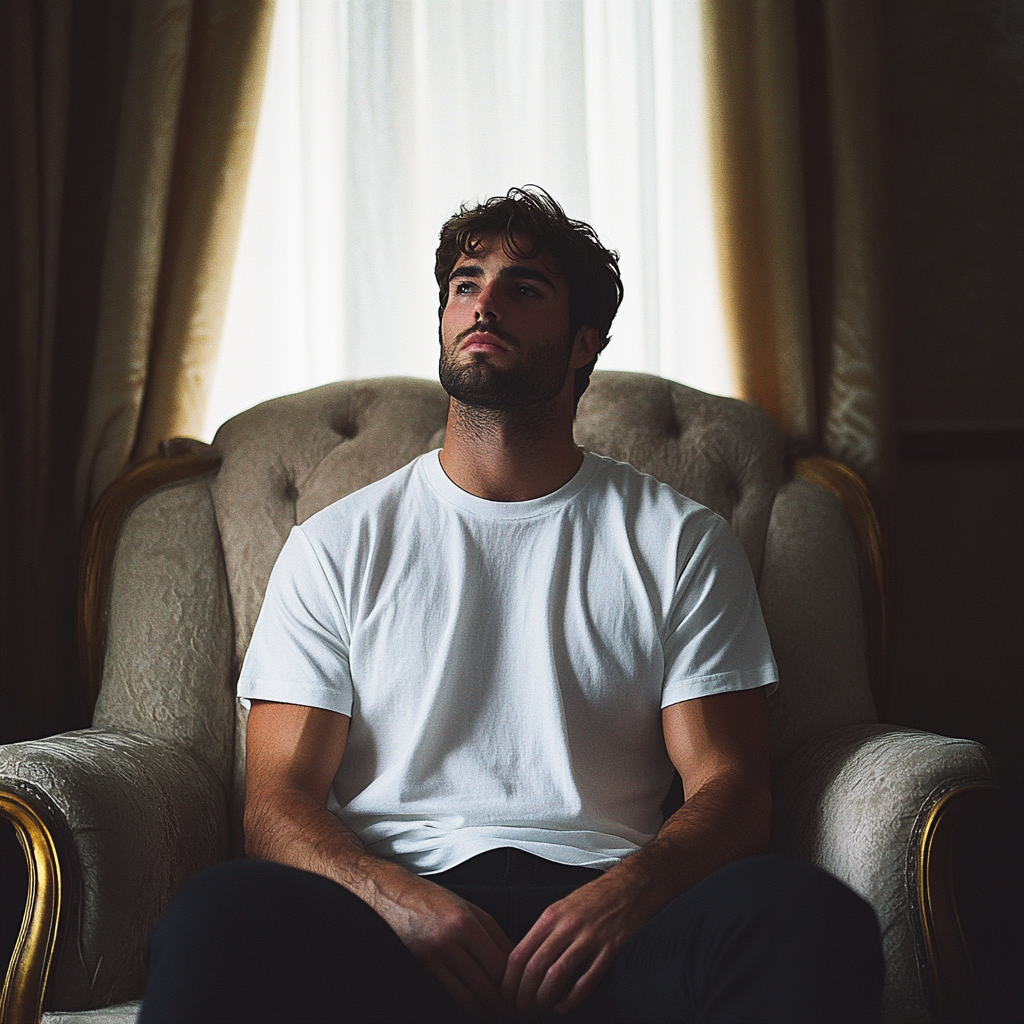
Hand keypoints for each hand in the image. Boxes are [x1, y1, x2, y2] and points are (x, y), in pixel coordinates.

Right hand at [381, 873, 514, 1021]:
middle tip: (519, 1009)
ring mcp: (437, 955)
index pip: (500, 961)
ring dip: (490, 1008)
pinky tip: (481, 1010)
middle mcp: (452, 940)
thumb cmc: (438, 899)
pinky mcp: (427, 965)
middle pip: (488, 982)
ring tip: (503, 1013)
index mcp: (468, 923)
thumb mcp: (472, 908)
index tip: (526, 988)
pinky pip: (454, 992)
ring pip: (471, 993)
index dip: (516, 980)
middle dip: (506, 1001)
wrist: (400, 895)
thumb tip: (515, 960)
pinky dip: (471, 1006)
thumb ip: (495, 934)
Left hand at [501, 874, 646, 1017]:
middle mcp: (567, 926)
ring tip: (540, 1009)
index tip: (505, 995)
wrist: (629, 886)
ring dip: (543, 999)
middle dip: (523, 995)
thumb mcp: (561, 907)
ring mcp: (589, 938)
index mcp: (551, 916)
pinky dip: (571, 999)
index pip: (519, 954)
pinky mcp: (609, 949)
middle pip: (534, 968)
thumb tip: (523, 962)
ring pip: (556, 975)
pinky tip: (564, 1007)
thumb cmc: (593, 898)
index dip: (508, 980)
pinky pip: (586, 980)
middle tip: (520, 1009)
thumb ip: (544, 931)